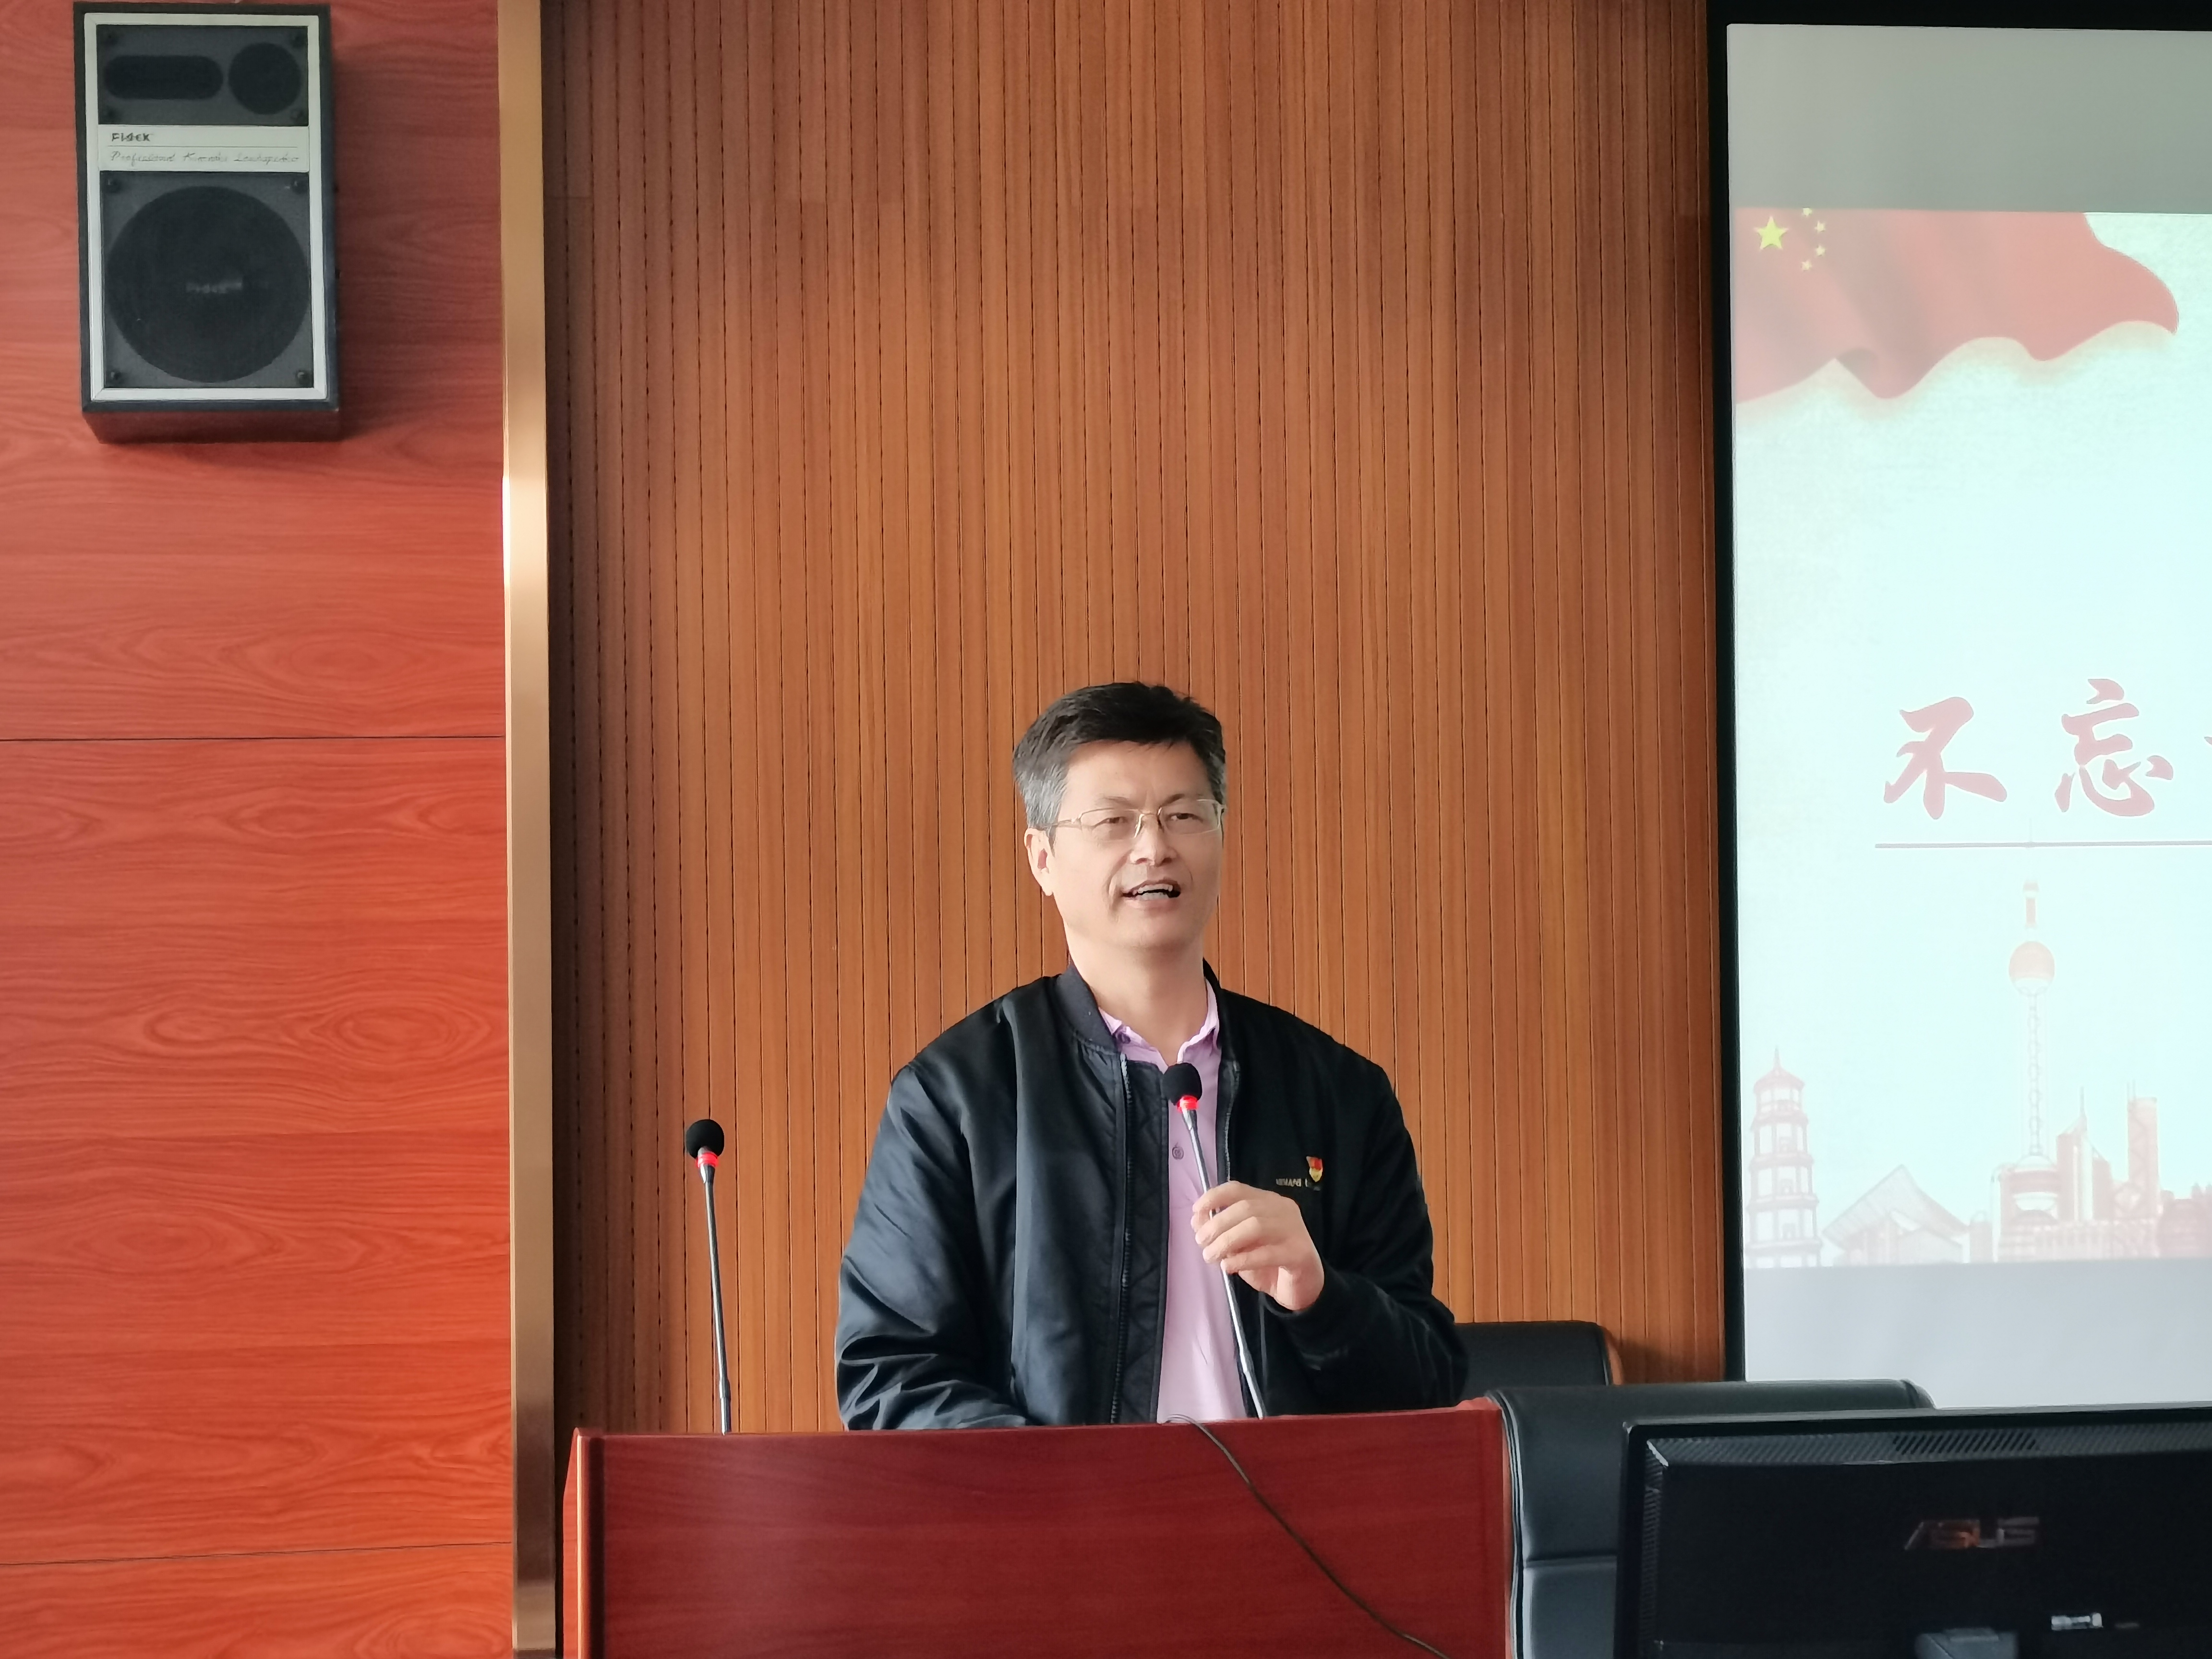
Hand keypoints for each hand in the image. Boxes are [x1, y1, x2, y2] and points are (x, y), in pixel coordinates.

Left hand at [1192, 1181, 1324, 1311]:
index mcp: (1268, 1201)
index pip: (1238, 1189)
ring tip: (1210, 1256)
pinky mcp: (1299, 1254)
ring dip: (1226, 1241)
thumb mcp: (1240, 1246)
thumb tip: (1197, 1220)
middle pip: (1245, 1208)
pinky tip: (1228, 1266)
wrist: (1302, 1288)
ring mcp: (1294, 1230)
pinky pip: (1268, 1253)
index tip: (1196, 1211)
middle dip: (1217, 1224)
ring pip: (1255, 1226)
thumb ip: (1221, 1231)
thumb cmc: (1269, 1263)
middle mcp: (1283, 1210)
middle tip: (1201, 1242)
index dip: (1214, 1196)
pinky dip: (1243, 1259)